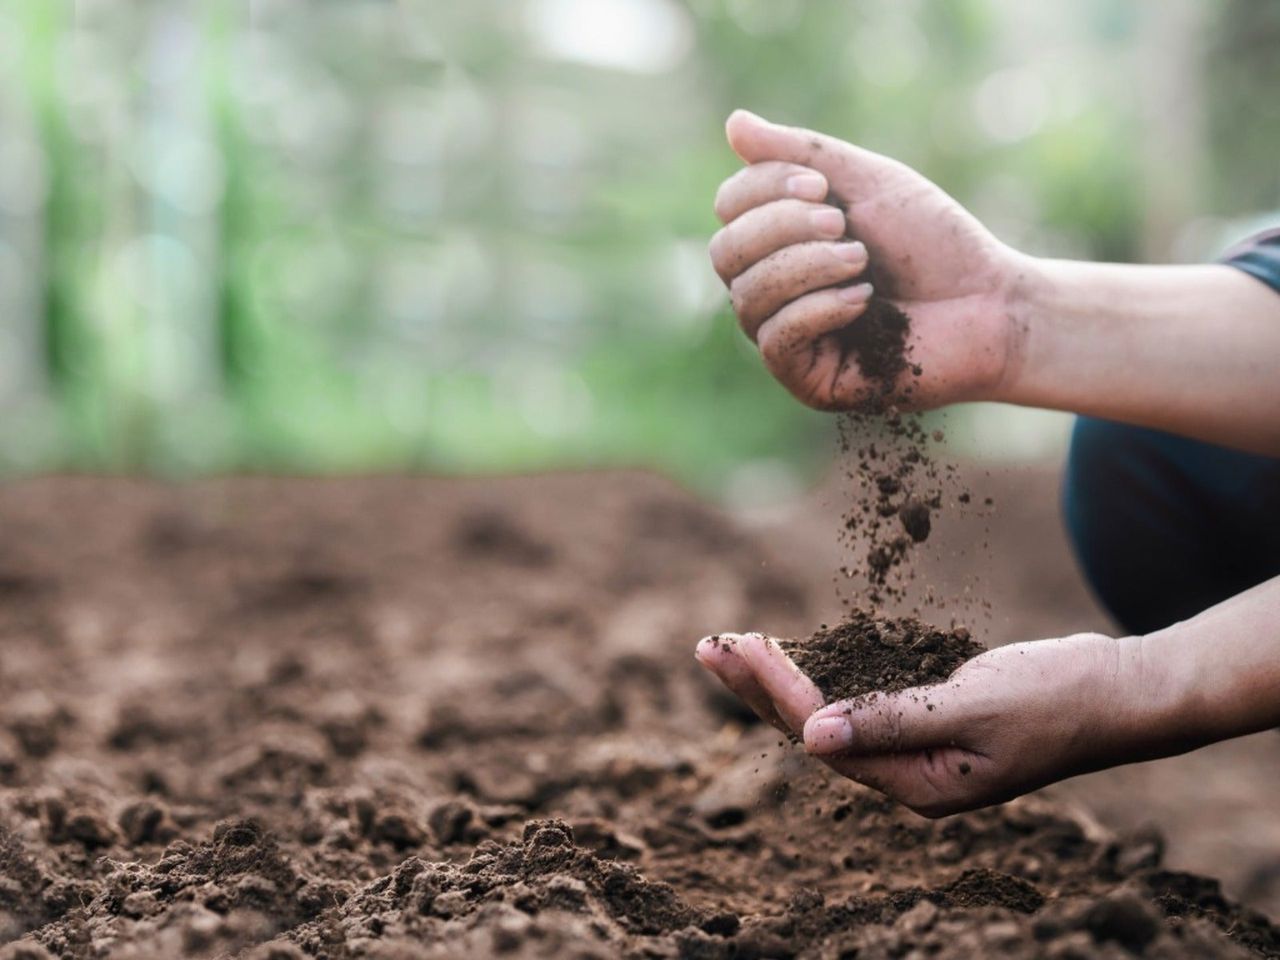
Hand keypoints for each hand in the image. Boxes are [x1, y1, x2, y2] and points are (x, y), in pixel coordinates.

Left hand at [695, 630, 1161, 817]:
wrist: (1118, 691)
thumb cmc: (1058, 697)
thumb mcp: (975, 708)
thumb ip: (893, 721)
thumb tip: (811, 737)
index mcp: (918, 786)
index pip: (825, 737)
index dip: (777, 691)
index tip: (738, 647)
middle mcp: (908, 775)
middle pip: (812, 732)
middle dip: (758, 688)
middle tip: (707, 644)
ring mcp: (916, 750)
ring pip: (828, 716)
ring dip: (780, 680)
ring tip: (731, 647)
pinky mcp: (925, 720)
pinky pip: (857, 701)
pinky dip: (822, 675)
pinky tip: (792, 656)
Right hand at [709, 110, 1029, 410]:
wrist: (992, 303)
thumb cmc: (935, 243)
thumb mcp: (867, 182)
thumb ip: (801, 153)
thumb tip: (733, 124)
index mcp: (781, 241)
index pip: (729, 209)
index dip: (762, 189)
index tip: (822, 186)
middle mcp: (773, 290)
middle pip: (725, 253)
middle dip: (781, 228)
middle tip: (842, 224)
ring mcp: (787, 338)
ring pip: (747, 296)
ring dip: (806, 267)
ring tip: (861, 262)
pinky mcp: (808, 380)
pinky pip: (776, 341)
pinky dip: (817, 309)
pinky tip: (863, 299)